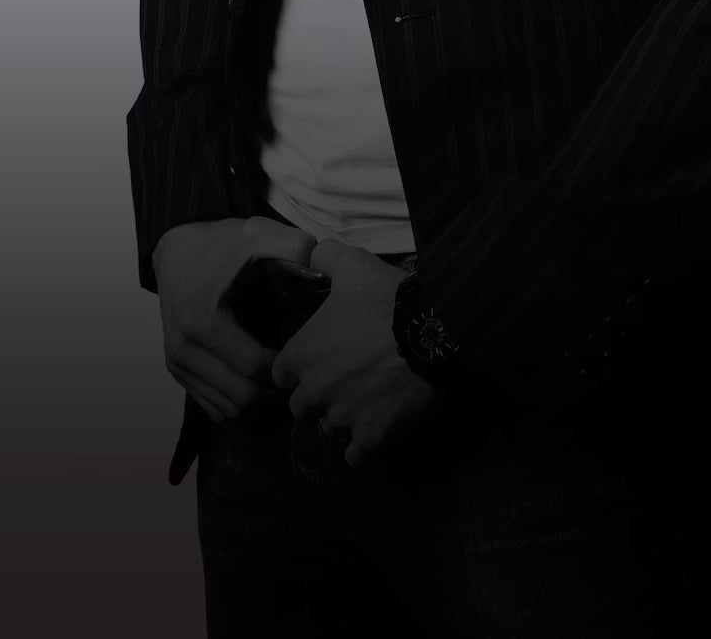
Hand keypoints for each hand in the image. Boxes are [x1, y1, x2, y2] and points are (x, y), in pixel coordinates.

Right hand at [153, 216, 316, 422]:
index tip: (300, 348)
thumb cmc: (218, 243)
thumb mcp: (256, 233)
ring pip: (227, 407)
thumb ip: (293, 245)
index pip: (252, 367)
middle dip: (272, 386)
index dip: (283, 364)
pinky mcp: (175, 371)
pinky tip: (254, 378)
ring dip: (256, 398)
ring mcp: (176, 363)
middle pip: (241, 395)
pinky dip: (237, 399)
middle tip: (293, 364)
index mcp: (202, 320)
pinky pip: (213, 406)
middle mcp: (183, 348)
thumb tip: (322, 264)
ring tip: (277, 371)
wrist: (174, 250)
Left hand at [269, 239, 439, 468]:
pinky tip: (372, 433)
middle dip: (316, 398)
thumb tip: (312, 254)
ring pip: (329, 431)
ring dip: (340, 421)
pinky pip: (356, 457)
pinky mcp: (372, 437)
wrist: (430, 330)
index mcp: (300, 355)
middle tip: (339, 383)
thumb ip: (324, 258)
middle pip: (302, 408)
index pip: (280, 374)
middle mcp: (314, 392)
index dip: (296, 368)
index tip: (314, 361)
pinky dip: (362, 449)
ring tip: (360, 407)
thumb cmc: (384, 298)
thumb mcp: (351, 264)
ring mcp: (343, 418)